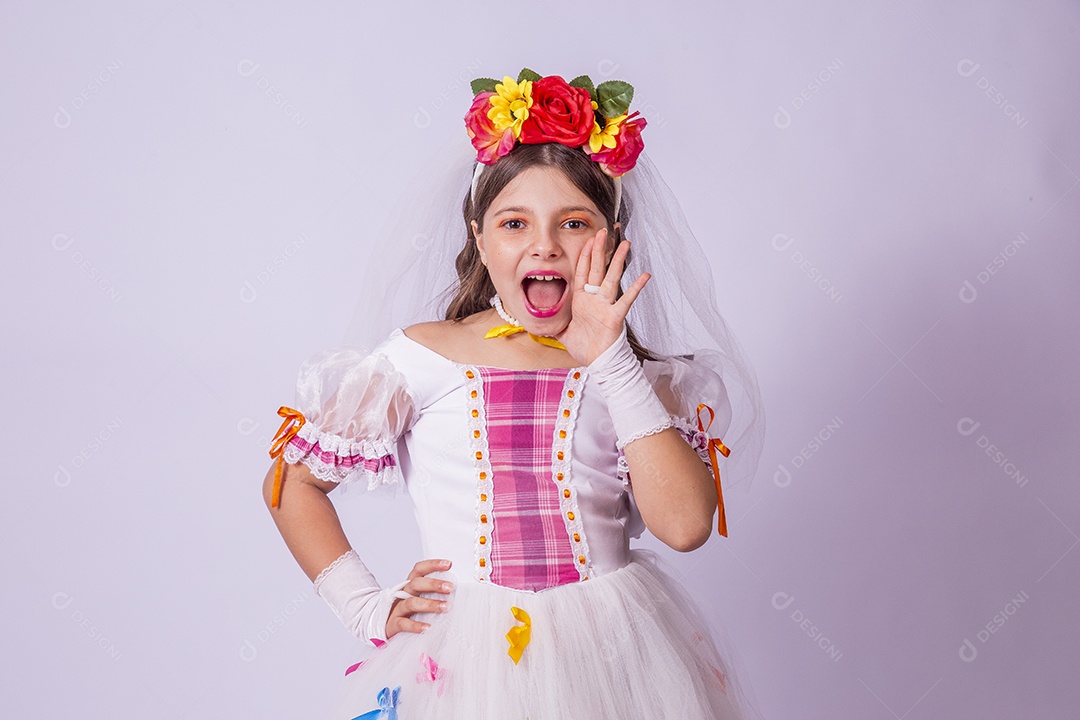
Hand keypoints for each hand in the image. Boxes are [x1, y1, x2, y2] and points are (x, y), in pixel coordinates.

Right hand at [384, 559, 454, 638]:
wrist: (383, 625)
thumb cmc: (408, 612)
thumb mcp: (419, 598)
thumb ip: (434, 594)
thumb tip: (459, 592)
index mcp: (410, 585)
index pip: (419, 569)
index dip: (433, 565)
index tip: (449, 564)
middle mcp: (403, 594)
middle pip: (416, 584)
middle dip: (434, 584)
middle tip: (450, 587)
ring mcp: (397, 609)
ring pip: (411, 603)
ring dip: (429, 604)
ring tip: (445, 607)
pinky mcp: (392, 624)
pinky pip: (403, 623)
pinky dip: (415, 626)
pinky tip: (427, 628)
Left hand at [555, 228, 650, 365]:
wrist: (597, 363)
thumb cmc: (584, 347)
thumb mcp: (562, 331)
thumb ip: (552, 322)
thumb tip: (538, 318)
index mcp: (581, 300)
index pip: (583, 271)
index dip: (585, 255)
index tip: (589, 238)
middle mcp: (595, 299)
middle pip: (597, 269)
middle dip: (599, 249)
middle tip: (604, 231)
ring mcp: (606, 306)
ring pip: (612, 278)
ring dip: (618, 261)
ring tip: (626, 243)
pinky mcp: (614, 317)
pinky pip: (626, 300)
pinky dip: (636, 288)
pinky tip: (645, 275)